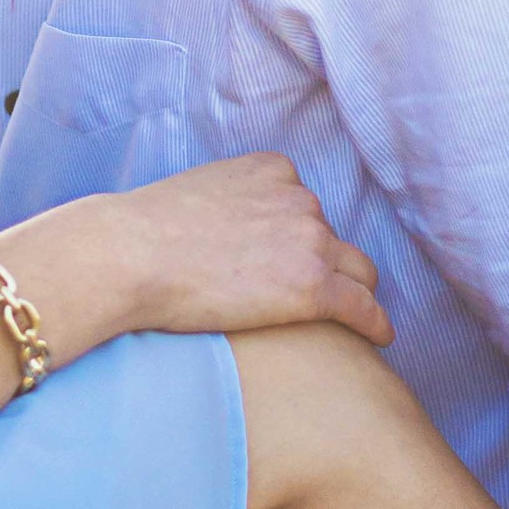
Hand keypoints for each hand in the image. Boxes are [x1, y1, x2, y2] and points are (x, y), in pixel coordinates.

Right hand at [102, 154, 392, 349]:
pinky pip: (363, 308)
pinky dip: (375, 323)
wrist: (129, 256)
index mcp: (273, 170)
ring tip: (356, 318)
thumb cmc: (142, 233)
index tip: (287, 263)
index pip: (305, 206)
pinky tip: (380, 338)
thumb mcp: (196, 193)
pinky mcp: (313, 288)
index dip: (297, 238)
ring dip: (353, 292)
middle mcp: (300, 199)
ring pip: (357, 272)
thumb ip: (229, 203)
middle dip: (322, 264)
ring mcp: (310, 242)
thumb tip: (225, 233)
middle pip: (332, 238)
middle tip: (306, 297)